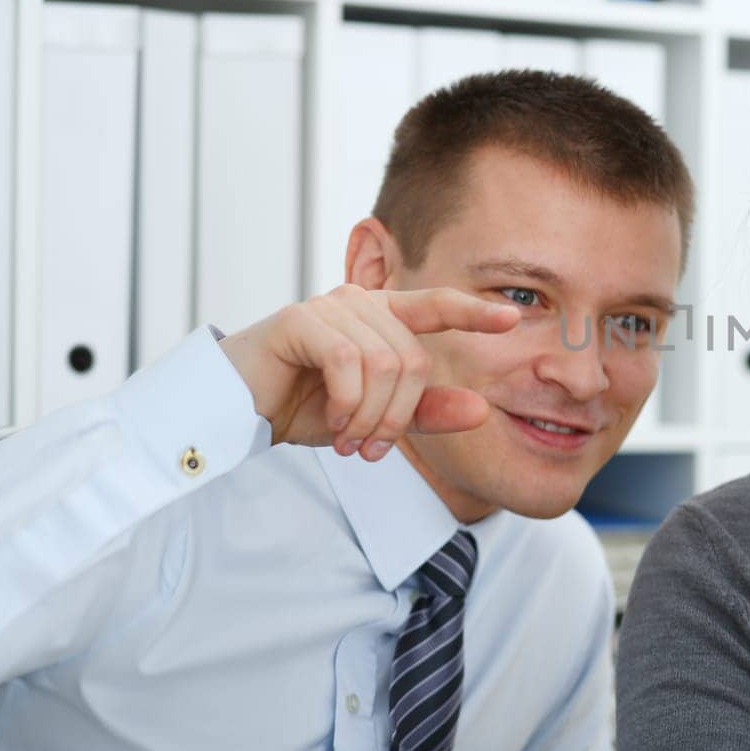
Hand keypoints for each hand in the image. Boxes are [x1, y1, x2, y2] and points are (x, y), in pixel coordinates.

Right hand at [217, 284, 520, 456]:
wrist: (236, 413)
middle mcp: (360, 302)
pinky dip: (346, 403)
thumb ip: (426, 412)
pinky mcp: (298, 319)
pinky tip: (331, 423)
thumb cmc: (305, 407)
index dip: (474, 311)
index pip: (437, 306)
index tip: (513, 317)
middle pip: (413, 359)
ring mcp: (329, 306)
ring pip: (385, 363)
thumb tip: (482, 410)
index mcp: (382, 316)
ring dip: (369, 416)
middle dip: (397, 415)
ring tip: (347, 440)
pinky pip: (349, 363)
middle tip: (370, 448)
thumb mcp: (374, 416)